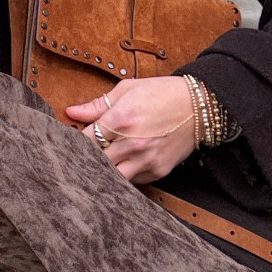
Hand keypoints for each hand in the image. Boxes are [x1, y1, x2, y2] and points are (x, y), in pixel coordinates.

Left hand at [66, 76, 196, 184]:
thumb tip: (71, 112)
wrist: (199, 104)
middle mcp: (132, 142)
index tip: (73, 144)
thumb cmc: (162, 93)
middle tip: (85, 156)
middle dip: (88, 159)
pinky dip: (127, 174)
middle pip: (96, 162)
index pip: (85, 141)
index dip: (76, 144)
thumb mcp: (127, 89)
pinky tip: (126, 163)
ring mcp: (146, 159)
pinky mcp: (158, 170)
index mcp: (121, 119)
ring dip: (106, 171)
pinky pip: (134, 181)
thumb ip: (97, 104)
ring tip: (104, 164)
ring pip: (113, 177)